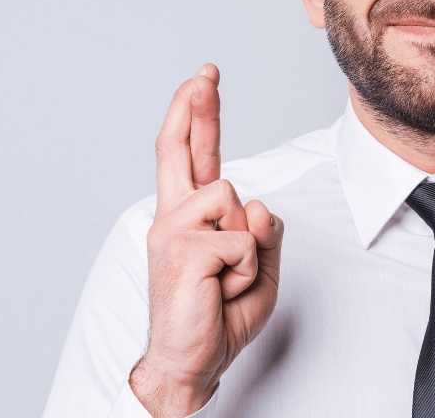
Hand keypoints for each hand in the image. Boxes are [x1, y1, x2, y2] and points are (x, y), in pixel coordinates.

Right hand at [130, 64, 284, 417]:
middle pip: (184, 150)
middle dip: (197, 107)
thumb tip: (255, 206)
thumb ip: (261, 233)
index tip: (202, 81)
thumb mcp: (258, 270)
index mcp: (190, 217)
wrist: (190, 362)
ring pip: (236, 202)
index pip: (190, 156)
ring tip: (226, 279)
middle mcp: (174, 217)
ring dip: (247, 247)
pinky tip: (220, 289)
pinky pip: (241, 241)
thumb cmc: (217, 316)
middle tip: (206, 72)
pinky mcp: (180, 250)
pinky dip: (245, 270)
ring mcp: (172, 231)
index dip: (196, 116)